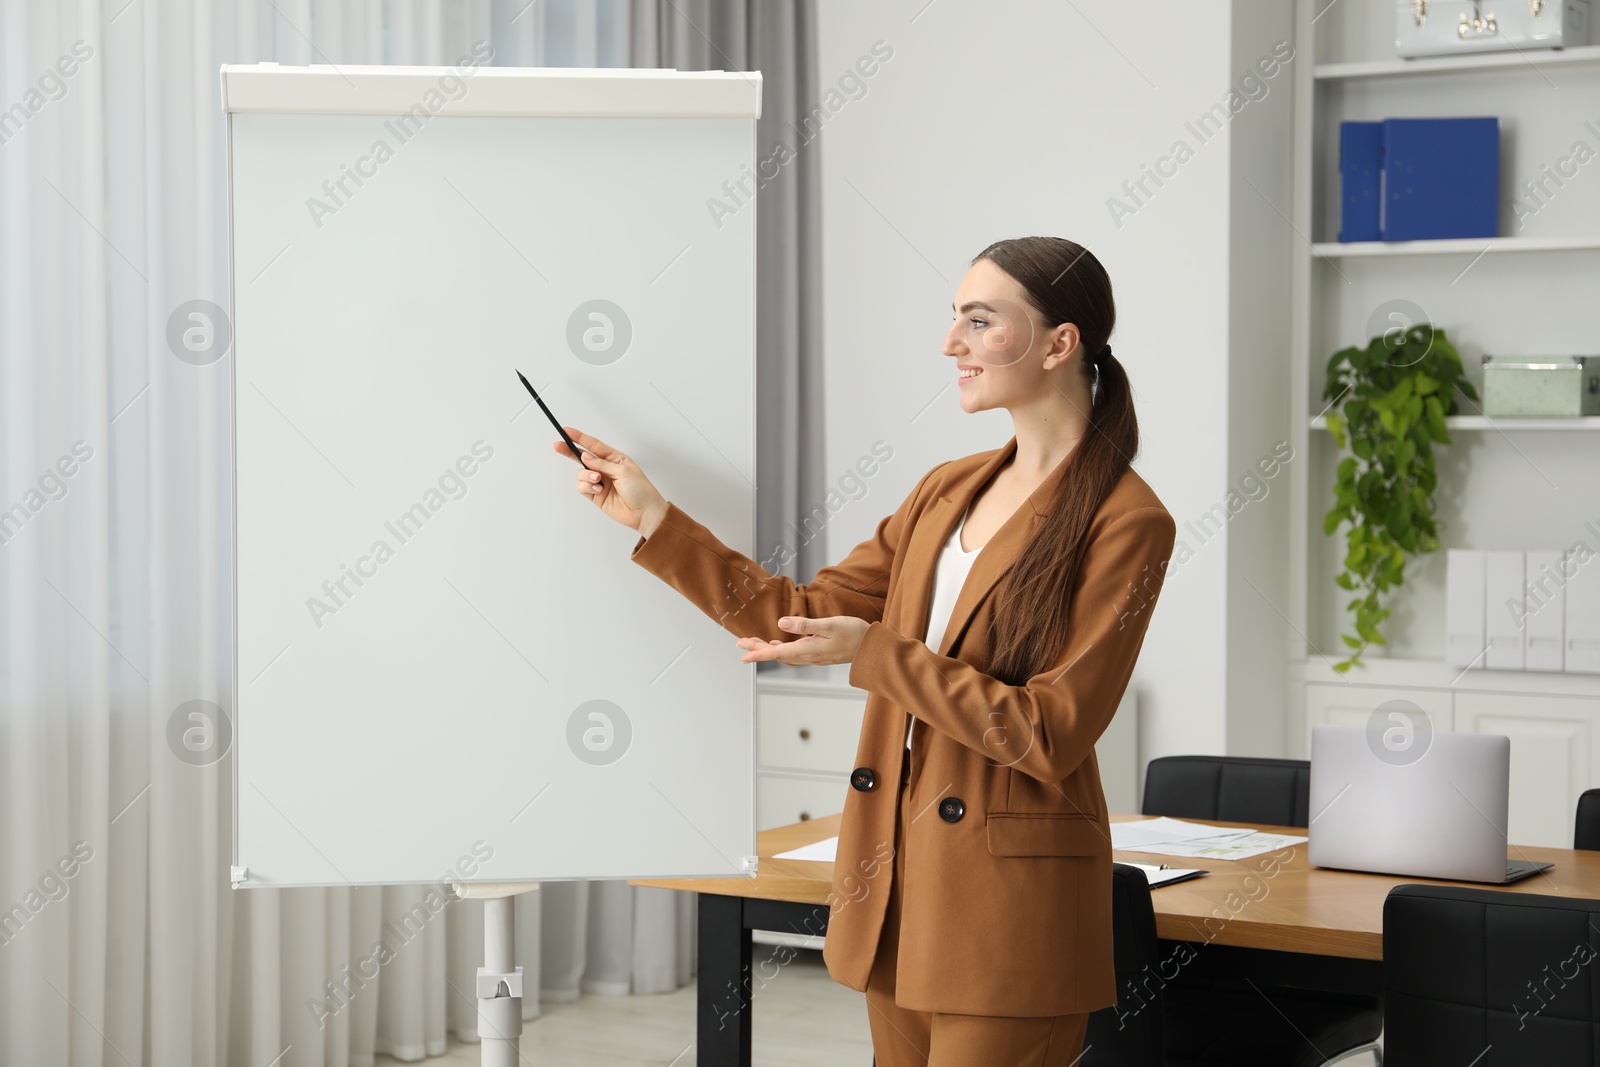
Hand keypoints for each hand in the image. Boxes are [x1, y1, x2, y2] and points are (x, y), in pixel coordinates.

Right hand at [558, 427, 667, 533]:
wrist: (644, 512)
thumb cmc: (640, 490)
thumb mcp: (623, 470)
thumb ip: (602, 463)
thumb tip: (585, 457)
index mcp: (614, 458)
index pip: (593, 445)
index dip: (579, 438)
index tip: (566, 431)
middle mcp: (605, 468)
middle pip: (582, 457)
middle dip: (570, 451)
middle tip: (558, 446)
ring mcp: (599, 482)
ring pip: (581, 473)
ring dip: (586, 475)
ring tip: (597, 480)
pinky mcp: (595, 494)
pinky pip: (582, 487)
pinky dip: (588, 487)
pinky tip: (598, 490)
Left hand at [736, 616, 870, 666]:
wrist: (872, 648)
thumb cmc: (854, 634)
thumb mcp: (829, 625)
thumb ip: (804, 625)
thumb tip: (781, 623)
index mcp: (808, 649)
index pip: (777, 653)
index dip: (758, 653)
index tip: (742, 655)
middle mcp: (808, 656)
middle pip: (777, 654)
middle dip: (758, 648)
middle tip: (741, 643)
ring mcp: (813, 656)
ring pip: (784, 655)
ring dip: (768, 649)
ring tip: (753, 643)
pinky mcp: (818, 653)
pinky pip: (793, 654)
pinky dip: (781, 650)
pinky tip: (778, 644)